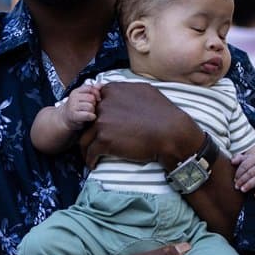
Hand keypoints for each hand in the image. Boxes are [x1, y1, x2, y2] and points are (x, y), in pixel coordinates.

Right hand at [58, 84, 99, 130]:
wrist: (64, 118)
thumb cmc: (76, 107)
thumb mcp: (82, 97)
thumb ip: (92, 90)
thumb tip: (101, 85)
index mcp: (76, 91)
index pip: (90, 88)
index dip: (97, 93)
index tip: (97, 98)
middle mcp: (73, 98)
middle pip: (91, 98)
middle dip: (94, 104)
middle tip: (90, 107)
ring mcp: (73, 107)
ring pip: (90, 106)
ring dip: (92, 111)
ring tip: (88, 112)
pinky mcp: (74, 116)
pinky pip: (88, 115)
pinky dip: (92, 117)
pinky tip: (90, 117)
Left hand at [80, 82, 200, 167]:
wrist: (170, 132)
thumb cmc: (163, 112)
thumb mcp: (145, 90)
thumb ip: (127, 90)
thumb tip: (121, 92)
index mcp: (112, 91)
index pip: (94, 102)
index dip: (95, 114)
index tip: (96, 124)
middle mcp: (104, 105)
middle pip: (87, 120)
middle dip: (88, 130)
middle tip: (91, 141)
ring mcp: (102, 122)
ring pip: (85, 137)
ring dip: (85, 147)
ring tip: (89, 154)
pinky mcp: (104, 140)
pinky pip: (91, 152)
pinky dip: (90, 159)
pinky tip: (93, 164)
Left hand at [232, 144, 254, 196]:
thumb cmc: (252, 164)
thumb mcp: (245, 159)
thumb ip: (238, 158)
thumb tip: (232, 161)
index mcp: (254, 159)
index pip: (245, 166)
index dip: (238, 173)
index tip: (234, 180)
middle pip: (250, 173)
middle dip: (242, 180)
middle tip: (236, 186)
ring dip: (249, 185)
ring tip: (242, 190)